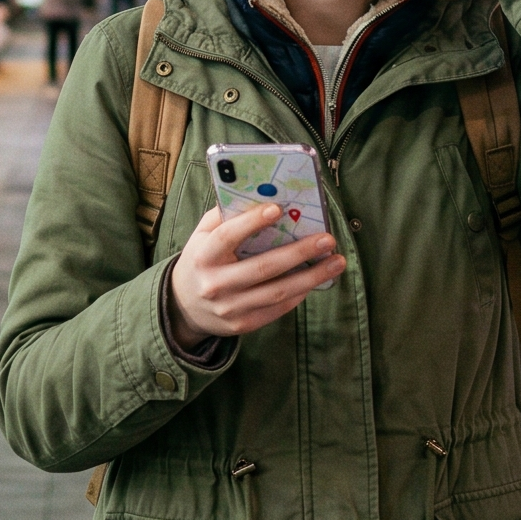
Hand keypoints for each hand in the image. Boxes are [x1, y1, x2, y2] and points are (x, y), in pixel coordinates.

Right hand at [167, 206, 345, 343]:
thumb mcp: (202, 235)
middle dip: (300, 252)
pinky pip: (278, 308)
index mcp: (203, 256)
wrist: (184, 307)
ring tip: (336, 262)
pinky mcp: (243, 325)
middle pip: (263, 268)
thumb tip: (261, 195)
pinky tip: (317, 279)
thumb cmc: (201, 260)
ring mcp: (229, 308)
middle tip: (328, 239)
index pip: (227, 236)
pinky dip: (300, 293)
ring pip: (277, 292)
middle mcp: (215, 285)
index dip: (252, 222)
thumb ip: (225, 216)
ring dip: (311, 277)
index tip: (278, 208)